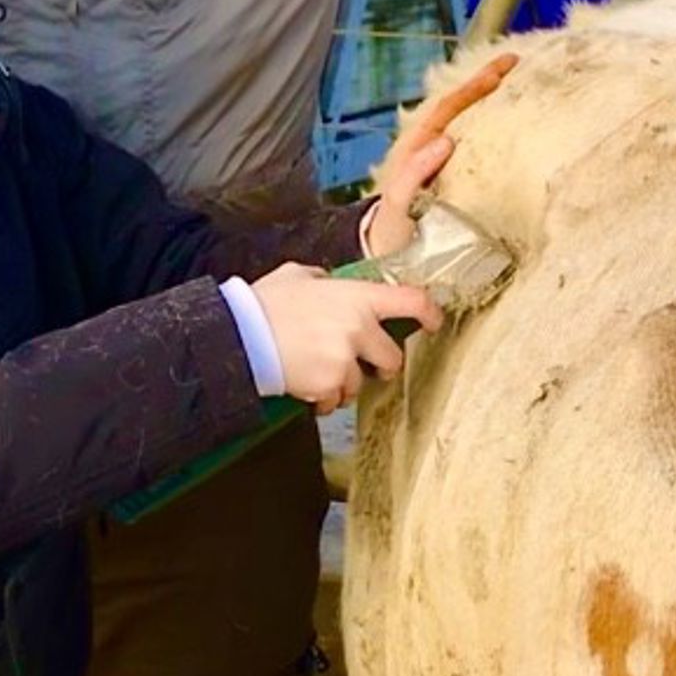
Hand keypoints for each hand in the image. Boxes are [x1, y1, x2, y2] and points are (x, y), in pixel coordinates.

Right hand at [251, 262, 443, 413]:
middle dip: (380, 363)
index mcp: (358, 297)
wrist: (242, 335)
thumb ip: (326, 280)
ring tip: (314, 368)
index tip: (434, 321)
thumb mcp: (300, 275)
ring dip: (343, 381)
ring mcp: (347, 359)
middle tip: (359, 360)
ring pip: (360, 382)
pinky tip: (304, 383)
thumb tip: (332, 284)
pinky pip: (336, 400)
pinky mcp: (331, 385)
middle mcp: (359, 328)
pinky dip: (323, 397)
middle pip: (393, 357)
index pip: (410, 301)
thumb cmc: (267, 302)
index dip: (429, 312)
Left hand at [365, 52, 517, 257]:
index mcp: (416, 146)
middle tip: (515, 62)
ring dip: (487, 99)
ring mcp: (438, 157)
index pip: (448, 107)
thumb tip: (446, 141)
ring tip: (516, 81)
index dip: (474, 87)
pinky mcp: (450, 173)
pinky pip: (472, 140)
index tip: (502, 71)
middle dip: (485, 81)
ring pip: (465, 119)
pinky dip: (488, 124)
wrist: (383, 250)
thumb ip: (414, 173)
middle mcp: (427, 145)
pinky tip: (509, 122)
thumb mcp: (398, 202)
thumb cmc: (391, 228)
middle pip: (458, 105)